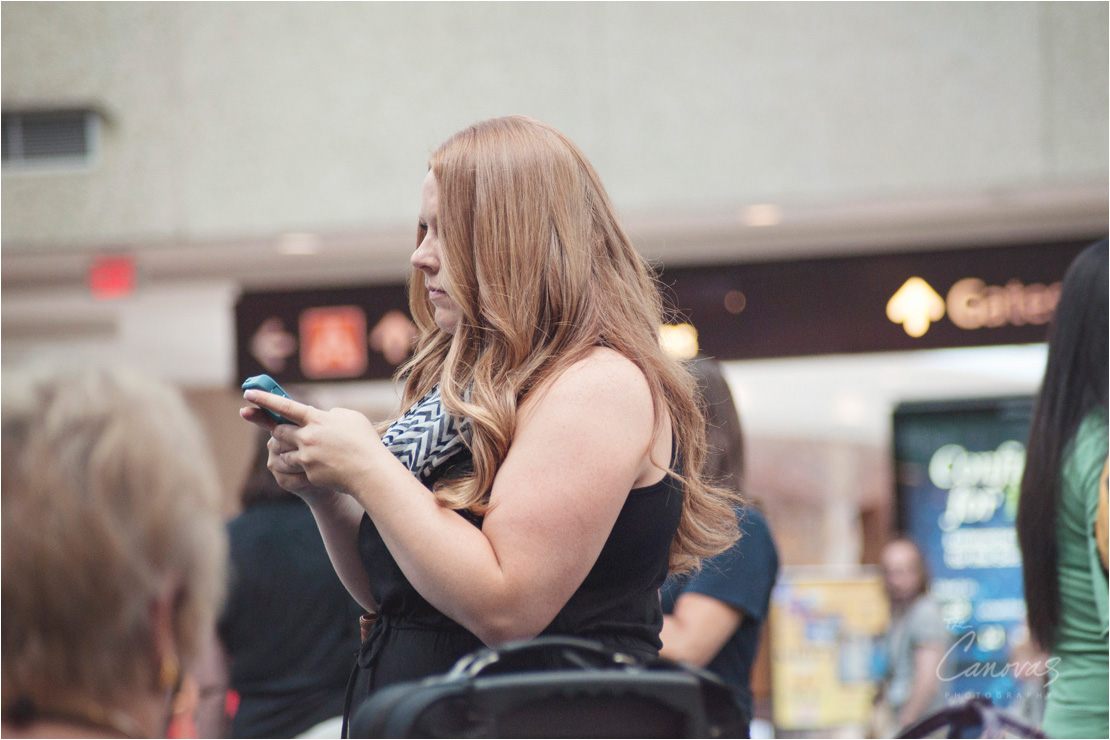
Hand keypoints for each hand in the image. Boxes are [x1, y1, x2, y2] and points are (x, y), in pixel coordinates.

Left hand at [241, 390, 386, 496]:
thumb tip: (323, 416)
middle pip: (279, 431)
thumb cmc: (365, 442)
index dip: (264, 399)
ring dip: (290, 451)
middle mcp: (307, 437)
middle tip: (286, 433)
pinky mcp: (308, 473)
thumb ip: (332, 414)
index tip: (248, 393)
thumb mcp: (352, 418)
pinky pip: (296, 469)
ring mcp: (306, 456)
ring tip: (308, 453)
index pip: (285, 406)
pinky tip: (320, 468)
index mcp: (317, 419)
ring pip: (283, 452)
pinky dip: (303, 467)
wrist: (370, 472)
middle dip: (280, 431)